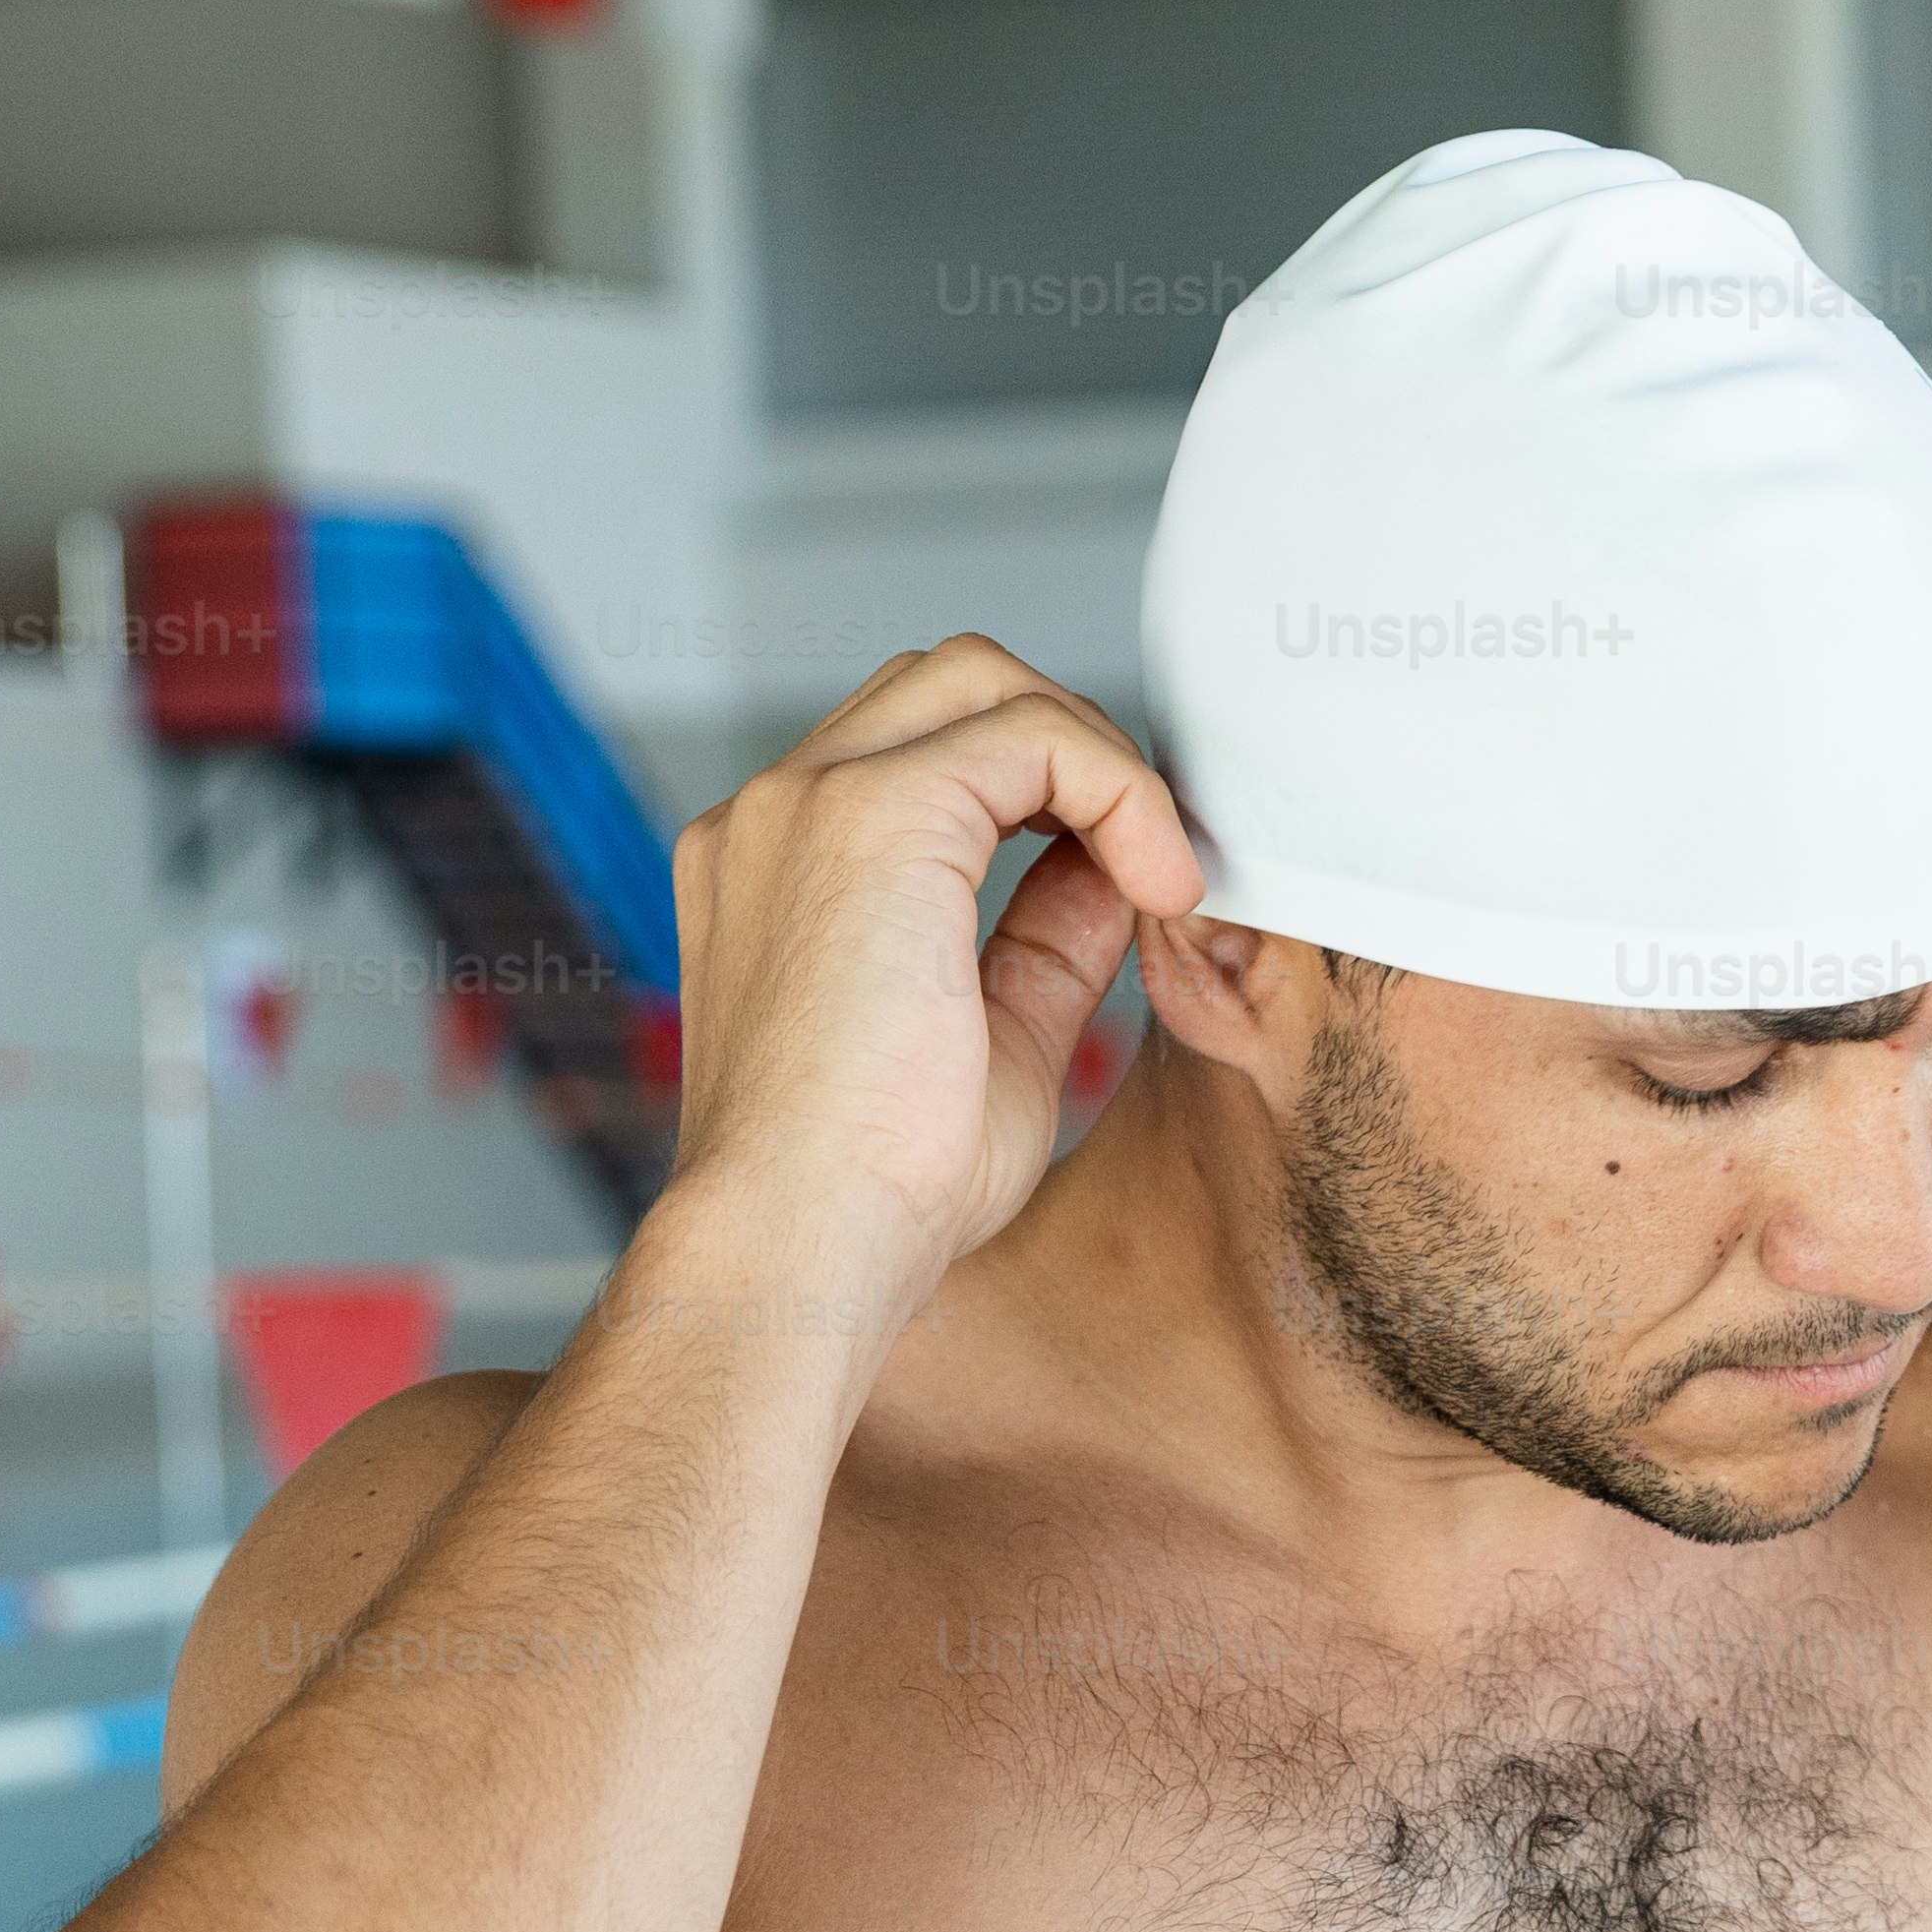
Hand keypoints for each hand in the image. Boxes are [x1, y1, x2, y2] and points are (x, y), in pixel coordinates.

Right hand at [660, 635, 1203, 1301]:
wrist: (800, 1250)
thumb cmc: (875, 1192)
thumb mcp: (997, 1037)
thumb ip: (1047, 936)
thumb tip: (1116, 865)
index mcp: (776, 866)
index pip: (924, 749)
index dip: (1049, 789)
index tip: (1129, 882)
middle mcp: (772, 815)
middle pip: (949, 683)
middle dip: (1071, 746)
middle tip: (1151, 860)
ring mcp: (805, 802)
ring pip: (984, 681)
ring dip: (1095, 759)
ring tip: (1159, 875)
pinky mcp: (867, 815)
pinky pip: (1031, 733)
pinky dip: (1119, 789)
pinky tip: (1158, 886)